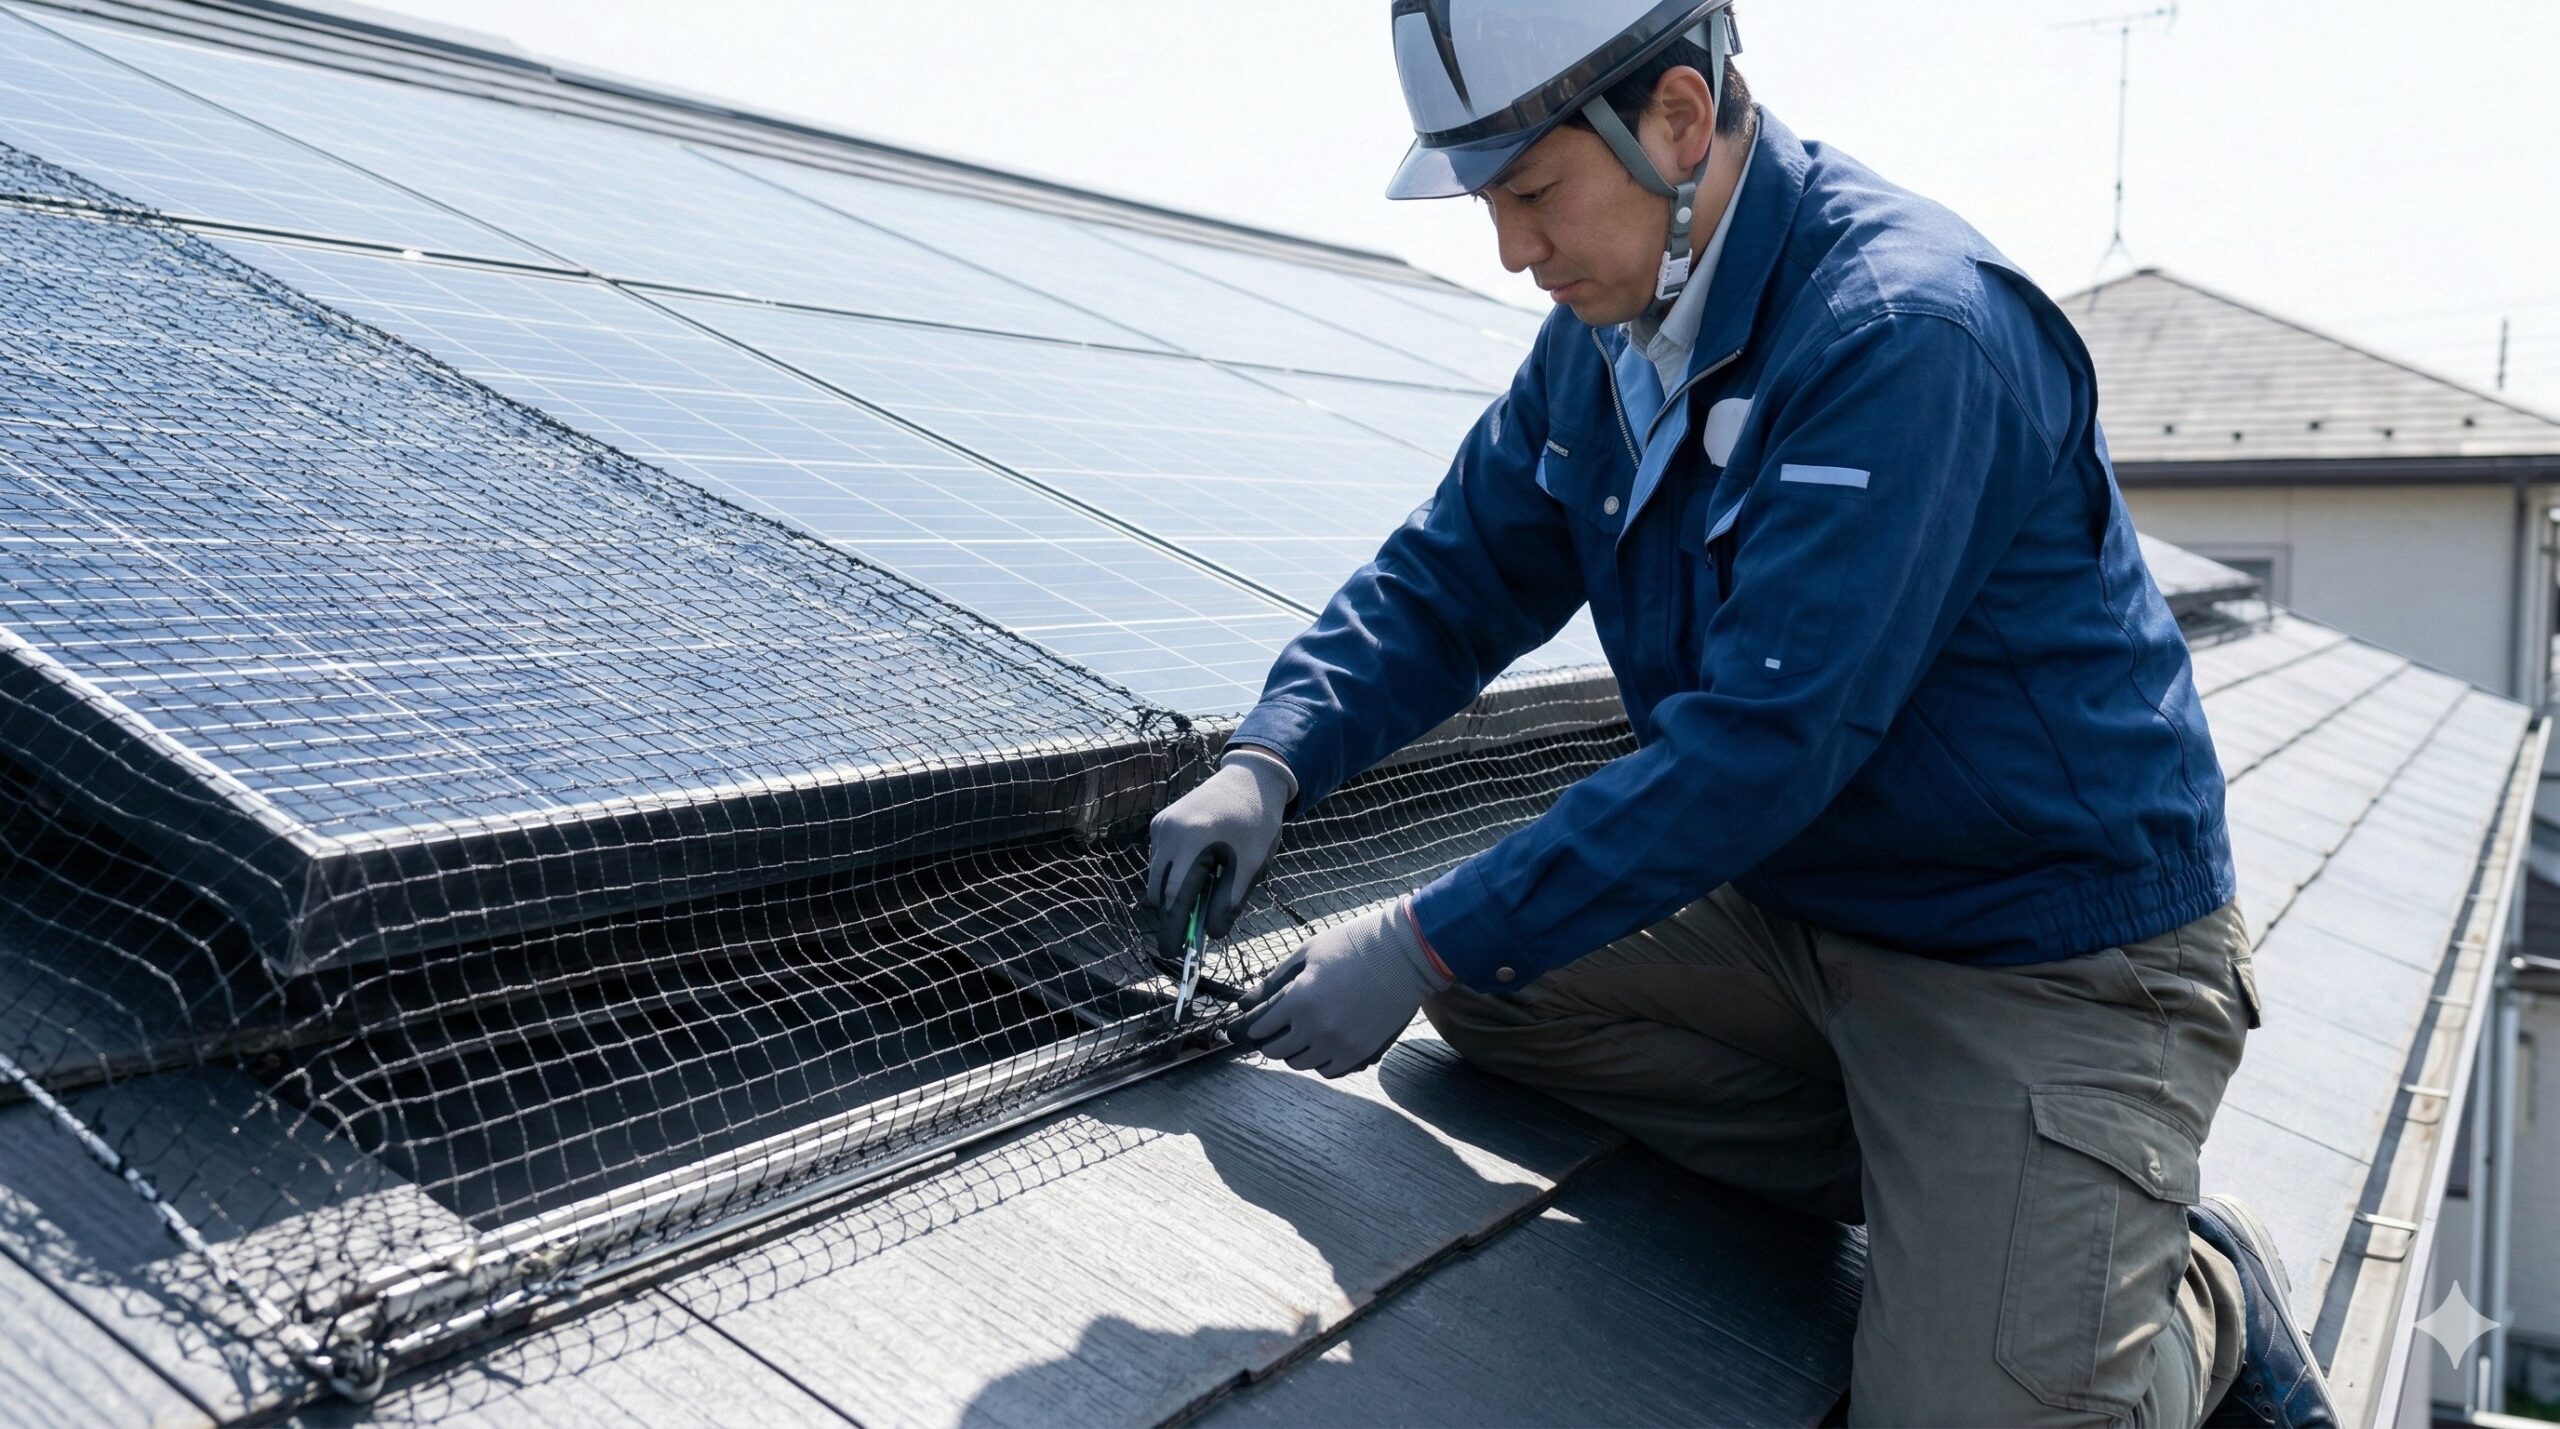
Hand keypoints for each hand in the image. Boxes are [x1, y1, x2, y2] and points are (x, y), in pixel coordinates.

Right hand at [1144, 751, 1292, 957]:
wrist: (1250, 779)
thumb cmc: (1256, 823)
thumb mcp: (1252, 865)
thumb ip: (1231, 901)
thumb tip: (1212, 934)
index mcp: (1194, 841)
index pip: (1174, 896)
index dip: (1174, 928)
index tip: (1173, 953)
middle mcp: (1169, 832)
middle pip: (1158, 890)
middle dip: (1171, 917)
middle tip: (1183, 941)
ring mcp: (1161, 826)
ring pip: (1156, 877)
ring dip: (1172, 895)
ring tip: (1201, 899)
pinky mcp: (1160, 822)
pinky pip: (1159, 860)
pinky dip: (1172, 875)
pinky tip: (1197, 872)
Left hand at [1234, 898, 1451, 1078]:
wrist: (1404, 955)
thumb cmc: (1353, 945)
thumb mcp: (1308, 953)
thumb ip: (1275, 980)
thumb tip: (1245, 1001)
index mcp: (1299, 1000)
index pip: (1261, 1028)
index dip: (1257, 1026)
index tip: (1261, 1021)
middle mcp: (1316, 1028)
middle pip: (1277, 1052)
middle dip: (1272, 1041)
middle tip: (1278, 1030)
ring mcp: (1339, 1044)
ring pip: (1301, 1064)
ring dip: (1296, 1052)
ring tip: (1303, 1036)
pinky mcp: (1361, 1052)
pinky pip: (1329, 1071)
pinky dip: (1321, 1061)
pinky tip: (1324, 1045)